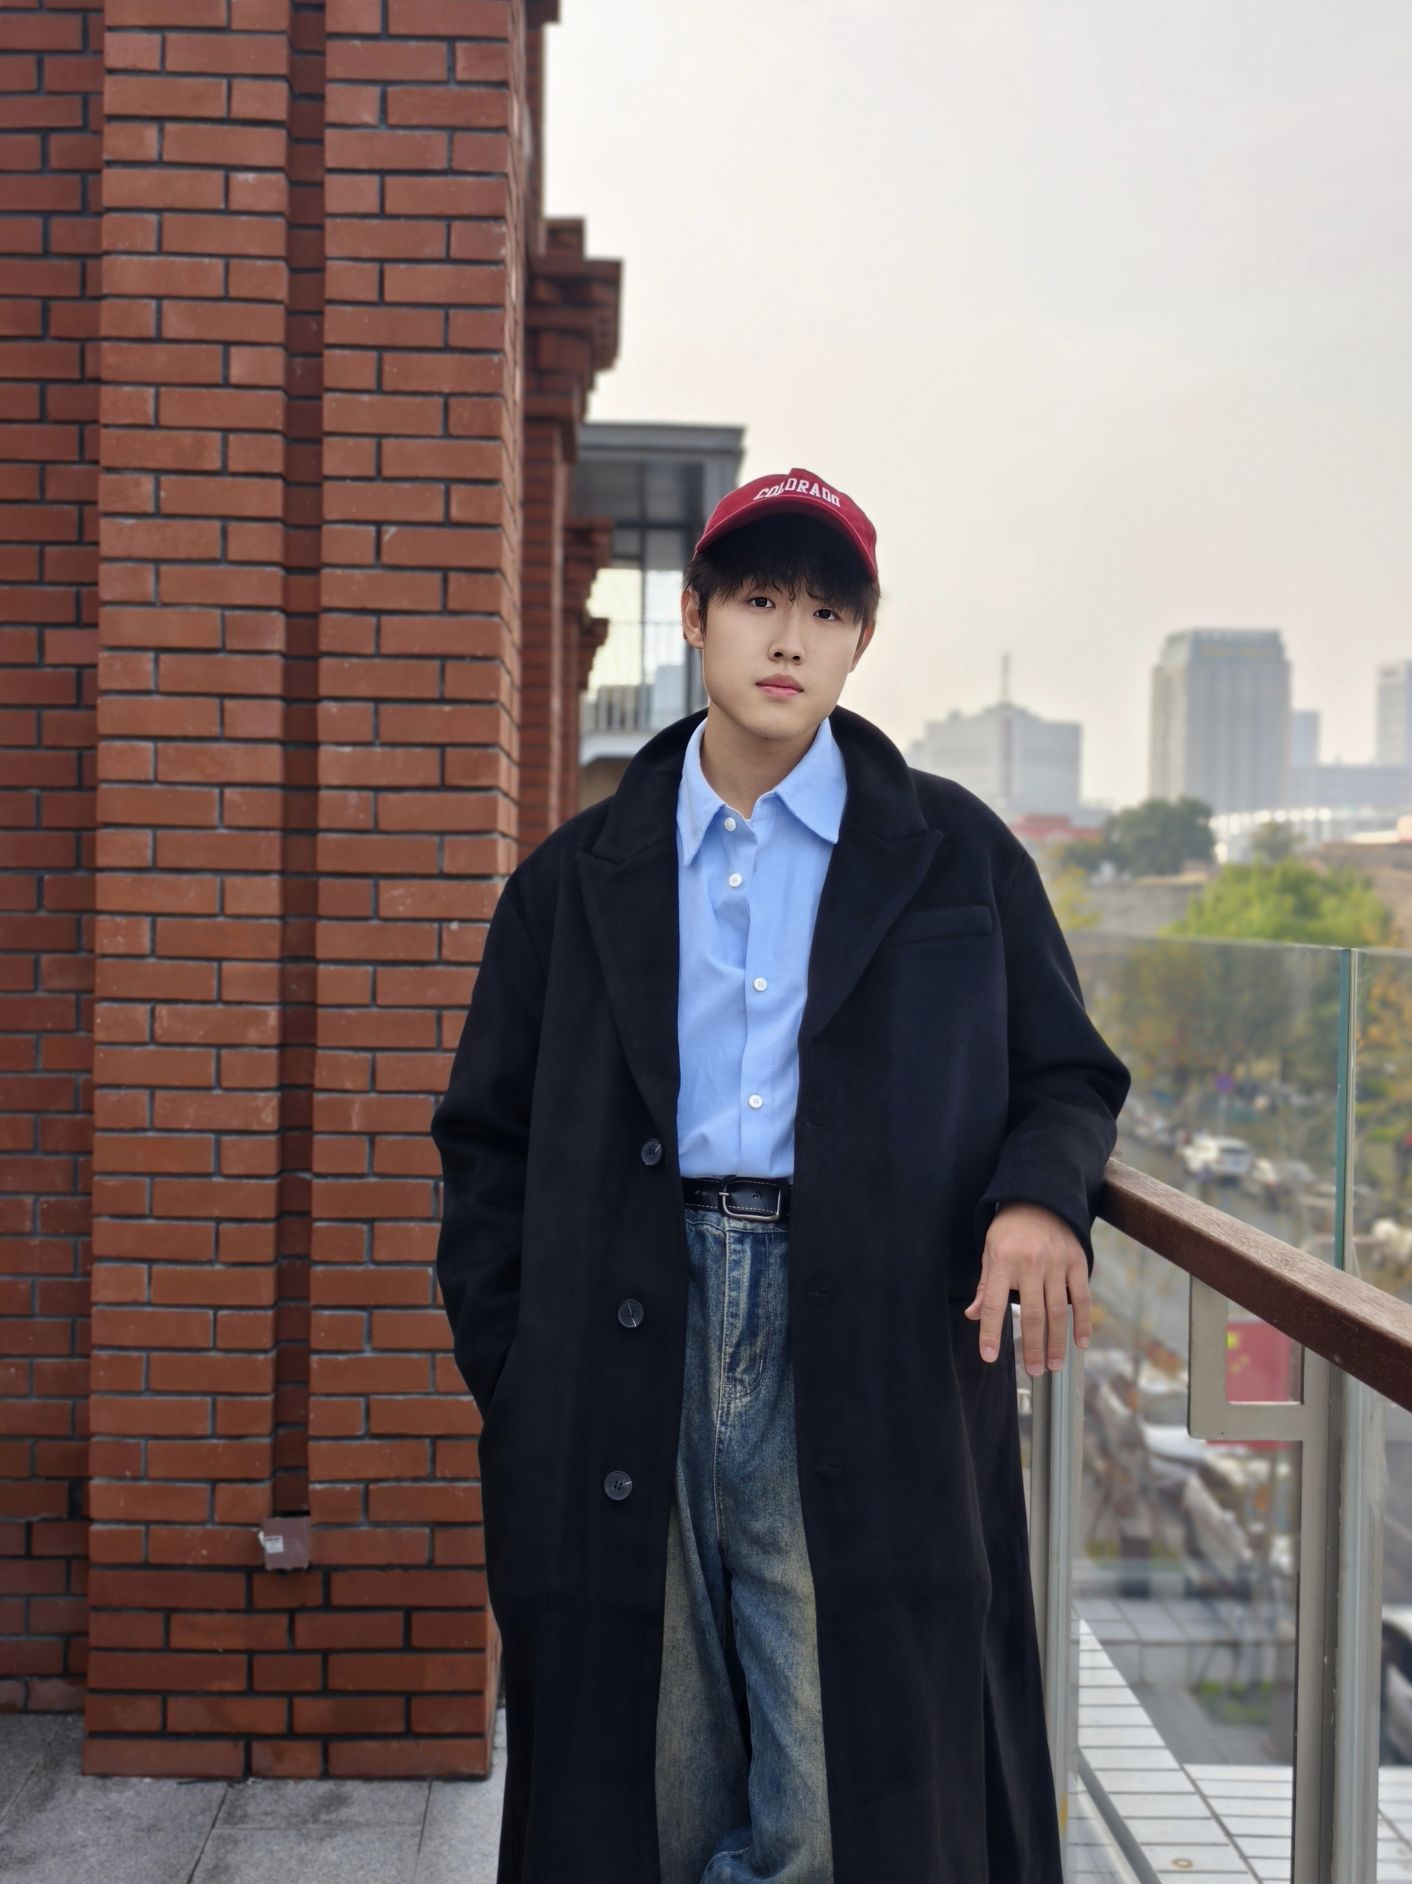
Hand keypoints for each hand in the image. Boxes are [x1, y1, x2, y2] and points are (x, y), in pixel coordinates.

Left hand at [962, 1201, 1090, 1374]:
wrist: (1040, 1198)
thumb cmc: (1009, 1229)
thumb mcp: (989, 1251)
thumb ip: (985, 1286)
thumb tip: (972, 1315)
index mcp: (1002, 1262)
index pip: (993, 1304)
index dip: (990, 1332)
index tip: (990, 1357)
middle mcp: (1030, 1264)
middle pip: (1032, 1314)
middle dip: (1032, 1346)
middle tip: (1033, 1371)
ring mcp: (1056, 1263)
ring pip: (1057, 1311)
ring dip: (1056, 1342)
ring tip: (1053, 1365)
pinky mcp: (1077, 1262)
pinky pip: (1082, 1298)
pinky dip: (1082, 1323)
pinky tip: (1080, 1343)